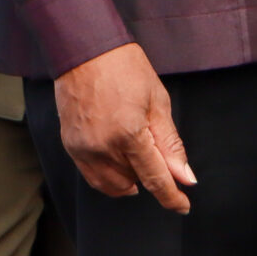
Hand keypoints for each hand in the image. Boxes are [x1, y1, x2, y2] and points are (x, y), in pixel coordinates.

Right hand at [53, 42, 194, 211]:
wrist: (85, 49)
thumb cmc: (125, 68)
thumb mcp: (158, 102)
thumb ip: (170, 144)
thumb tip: (185, 177)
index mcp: (128, 134)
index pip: (155, 179)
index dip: (172, 197)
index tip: (183, 206)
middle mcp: (102, 147)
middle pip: (135, 182)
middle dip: (151, 174)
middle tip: (155, 148)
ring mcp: (83, 148)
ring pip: (113, 185)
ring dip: (130, 178)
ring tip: (136, 152)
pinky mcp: (71, 145)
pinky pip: (93, 177)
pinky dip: (110, 177)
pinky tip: (119, 160)